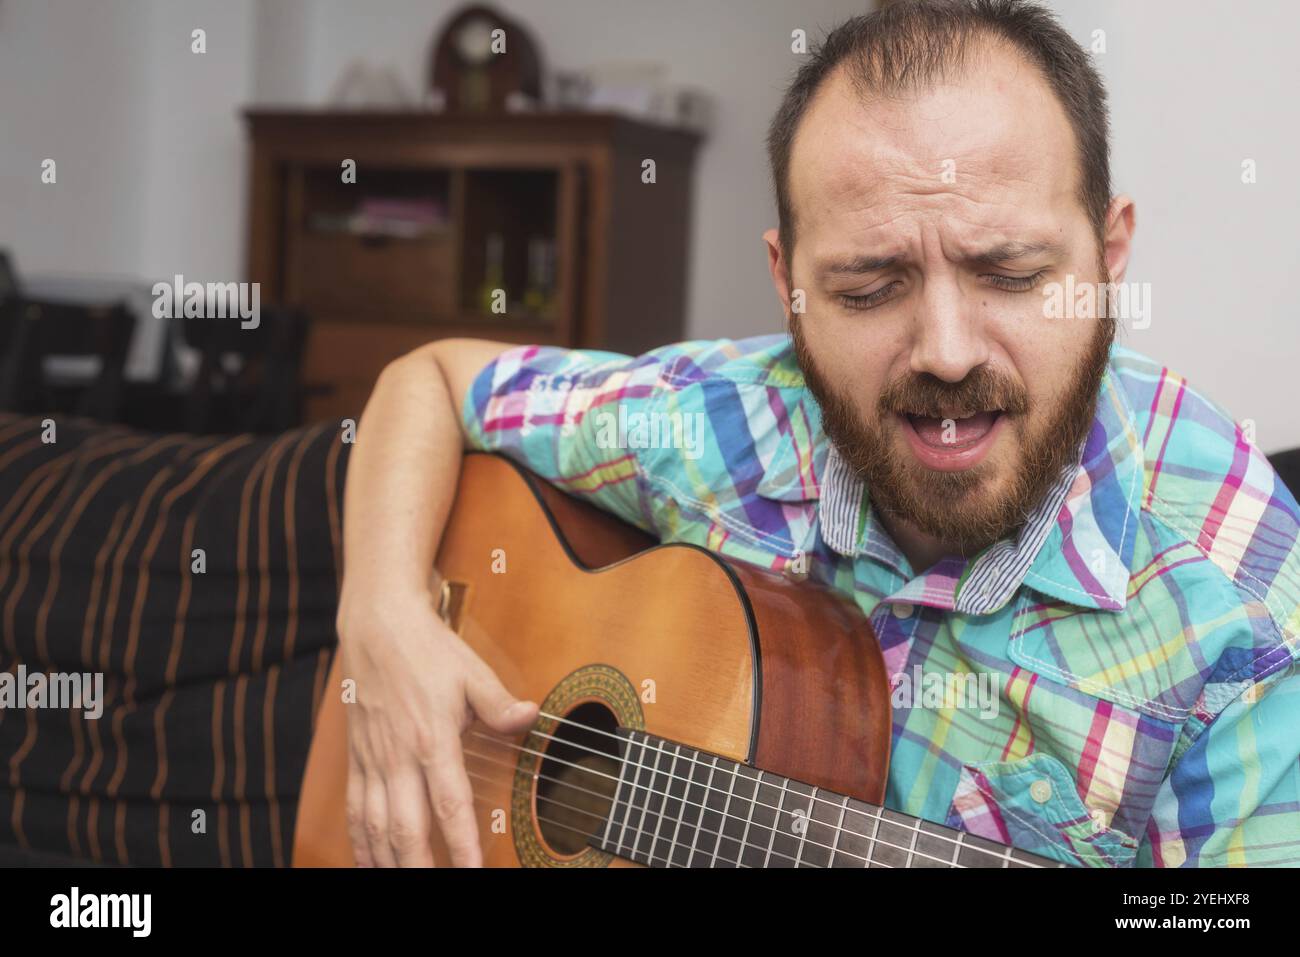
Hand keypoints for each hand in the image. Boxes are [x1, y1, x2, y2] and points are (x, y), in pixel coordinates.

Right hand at [336, 588, 537, 866]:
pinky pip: (355, 808)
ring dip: (387, 861)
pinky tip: (368, 860)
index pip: (450, 805)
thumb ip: (499, 703)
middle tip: (436, 889)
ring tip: (400, 883)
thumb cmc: (426, 647)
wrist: (376, 624)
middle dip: (421, 867)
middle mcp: (399, 756)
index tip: (473, 871)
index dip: (462, 844)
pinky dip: (360, 839)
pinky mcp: (357, 756)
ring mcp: (374, 758)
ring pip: (376, 825)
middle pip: (407, 828)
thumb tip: (531, 717)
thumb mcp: (471, 671)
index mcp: (432, 738)